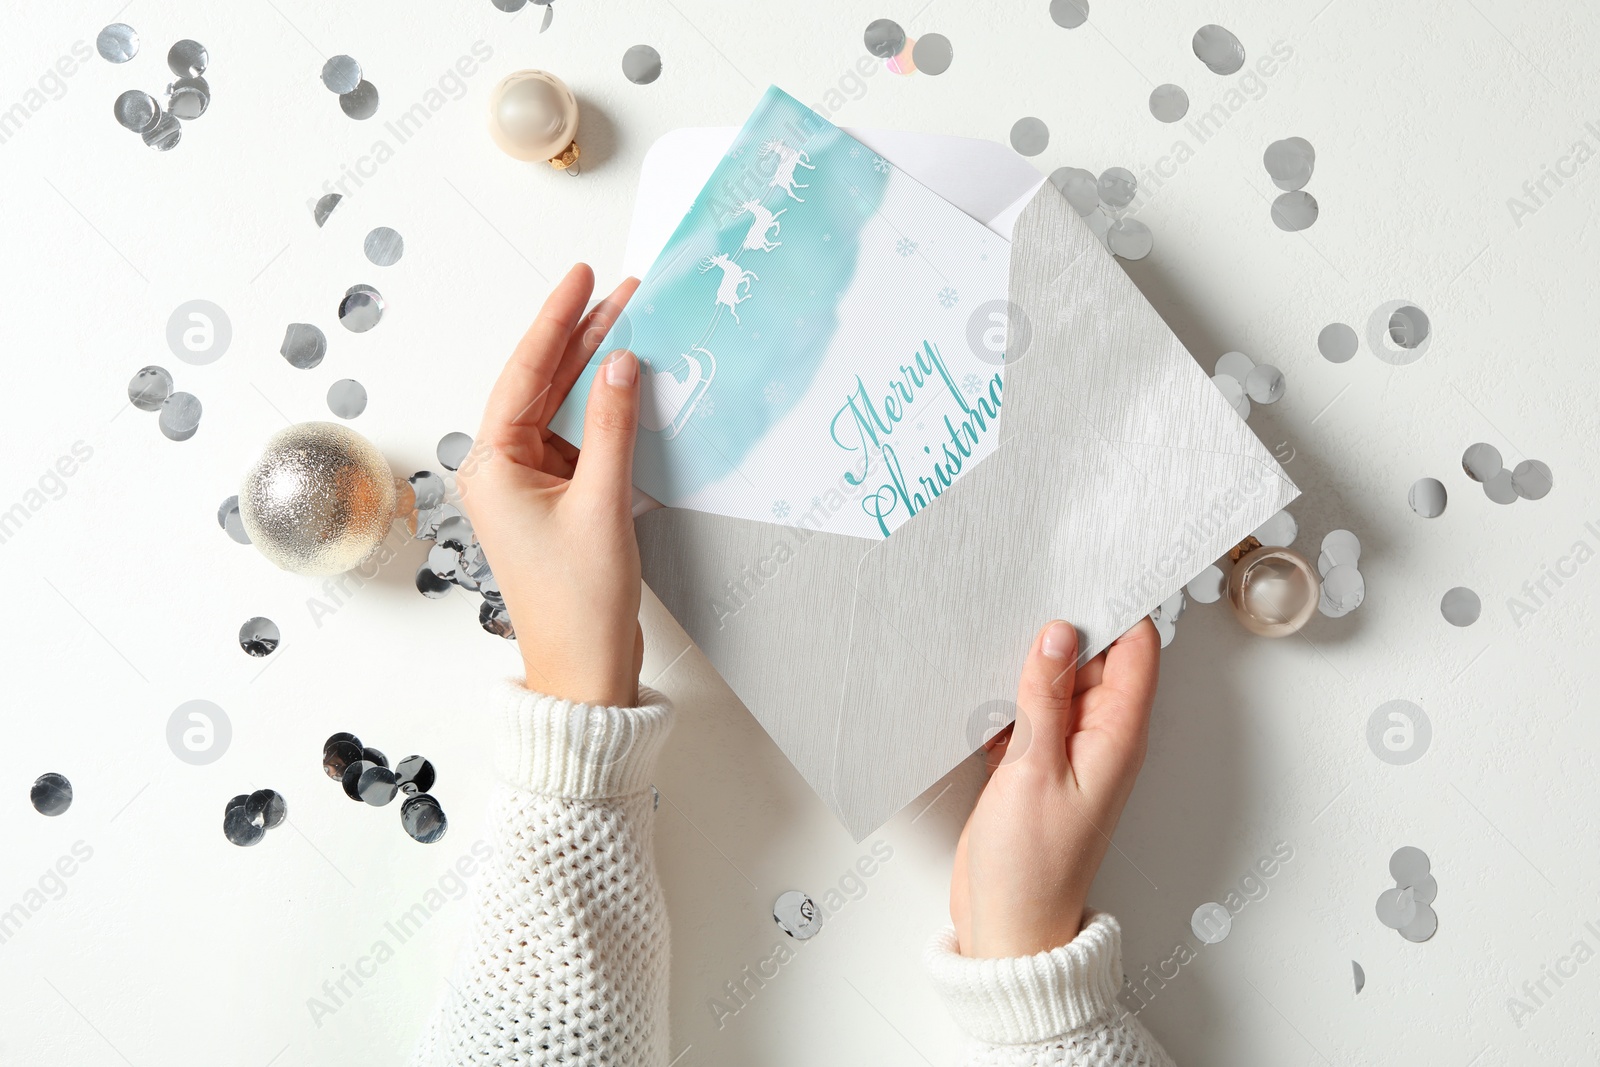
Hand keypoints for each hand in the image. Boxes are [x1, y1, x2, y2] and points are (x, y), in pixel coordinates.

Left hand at [457, 264, 645, 706]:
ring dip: (598, 371)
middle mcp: (504, 469)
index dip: (556, 320)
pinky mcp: (561, 501)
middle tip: (621, 291)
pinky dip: (608, 411)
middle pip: (543, 384)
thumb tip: (623, 364)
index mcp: (492, 466)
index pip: (524, 373)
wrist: (585, 669)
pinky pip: (582, 438)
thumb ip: (614, 427)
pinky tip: (636, 383)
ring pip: (564, 408)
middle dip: (582, 337)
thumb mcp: (602, 504)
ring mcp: (532, 484)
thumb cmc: (578, 602)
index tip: (581, 278)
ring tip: (634, 322)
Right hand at [950, 618, 1159, 957]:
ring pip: (1056, 682)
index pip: (1136, 651)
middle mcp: (1099, 739)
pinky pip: (1029, 710)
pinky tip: (982, 683)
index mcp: (1118, 736)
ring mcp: (1066, 751)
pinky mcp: (1035, 765)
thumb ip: (1045, 697)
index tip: (1089, 568)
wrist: (1007, 928)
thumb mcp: (1033, 770)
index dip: (1119, 606)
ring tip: (998, 627)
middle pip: (1094, 659)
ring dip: (1030, 661)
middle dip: (1066, 625)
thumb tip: (1059, 633)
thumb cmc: (1031, 868)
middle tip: (1030, 586)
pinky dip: (1009, 695)